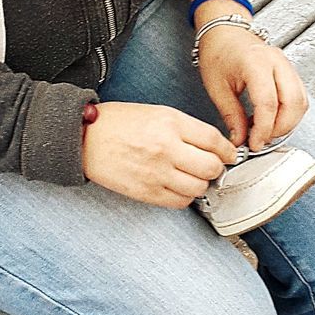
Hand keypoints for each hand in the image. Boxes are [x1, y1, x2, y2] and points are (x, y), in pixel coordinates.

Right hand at [82, 101, 239, 207]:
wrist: (85, 138)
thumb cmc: (119, 123)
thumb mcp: (157, 112)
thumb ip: (186, 128)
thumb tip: (213, 146)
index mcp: (171, 123)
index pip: (214, 141)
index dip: (228, 150)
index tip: (229, 154)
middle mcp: (167, 148)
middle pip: (211, 167)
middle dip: (216, 168)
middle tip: (211, 166)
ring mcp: (157, 172)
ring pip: (198, 188)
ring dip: (200, 184)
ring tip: (191, 177)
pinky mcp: (147, 192)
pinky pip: (180, 202)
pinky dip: (185, 197)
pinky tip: (177, 186)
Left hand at [196, 25, 308, 150]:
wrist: (225, 32)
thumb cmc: (218, 52)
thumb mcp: (217, 87)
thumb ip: (231, 115)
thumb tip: (240, 140)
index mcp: (255, 63)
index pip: (268, 103)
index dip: (263, 129)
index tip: (254, 143)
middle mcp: (277, 62)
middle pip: (293, 103)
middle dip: (280, 128)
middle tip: (261, 140)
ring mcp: (287, 65)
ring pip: (301, 101)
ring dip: (288, 123)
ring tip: (265, 131)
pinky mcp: (290, 71)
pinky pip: (299, 96)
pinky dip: (290, 113)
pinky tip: (272, 119)